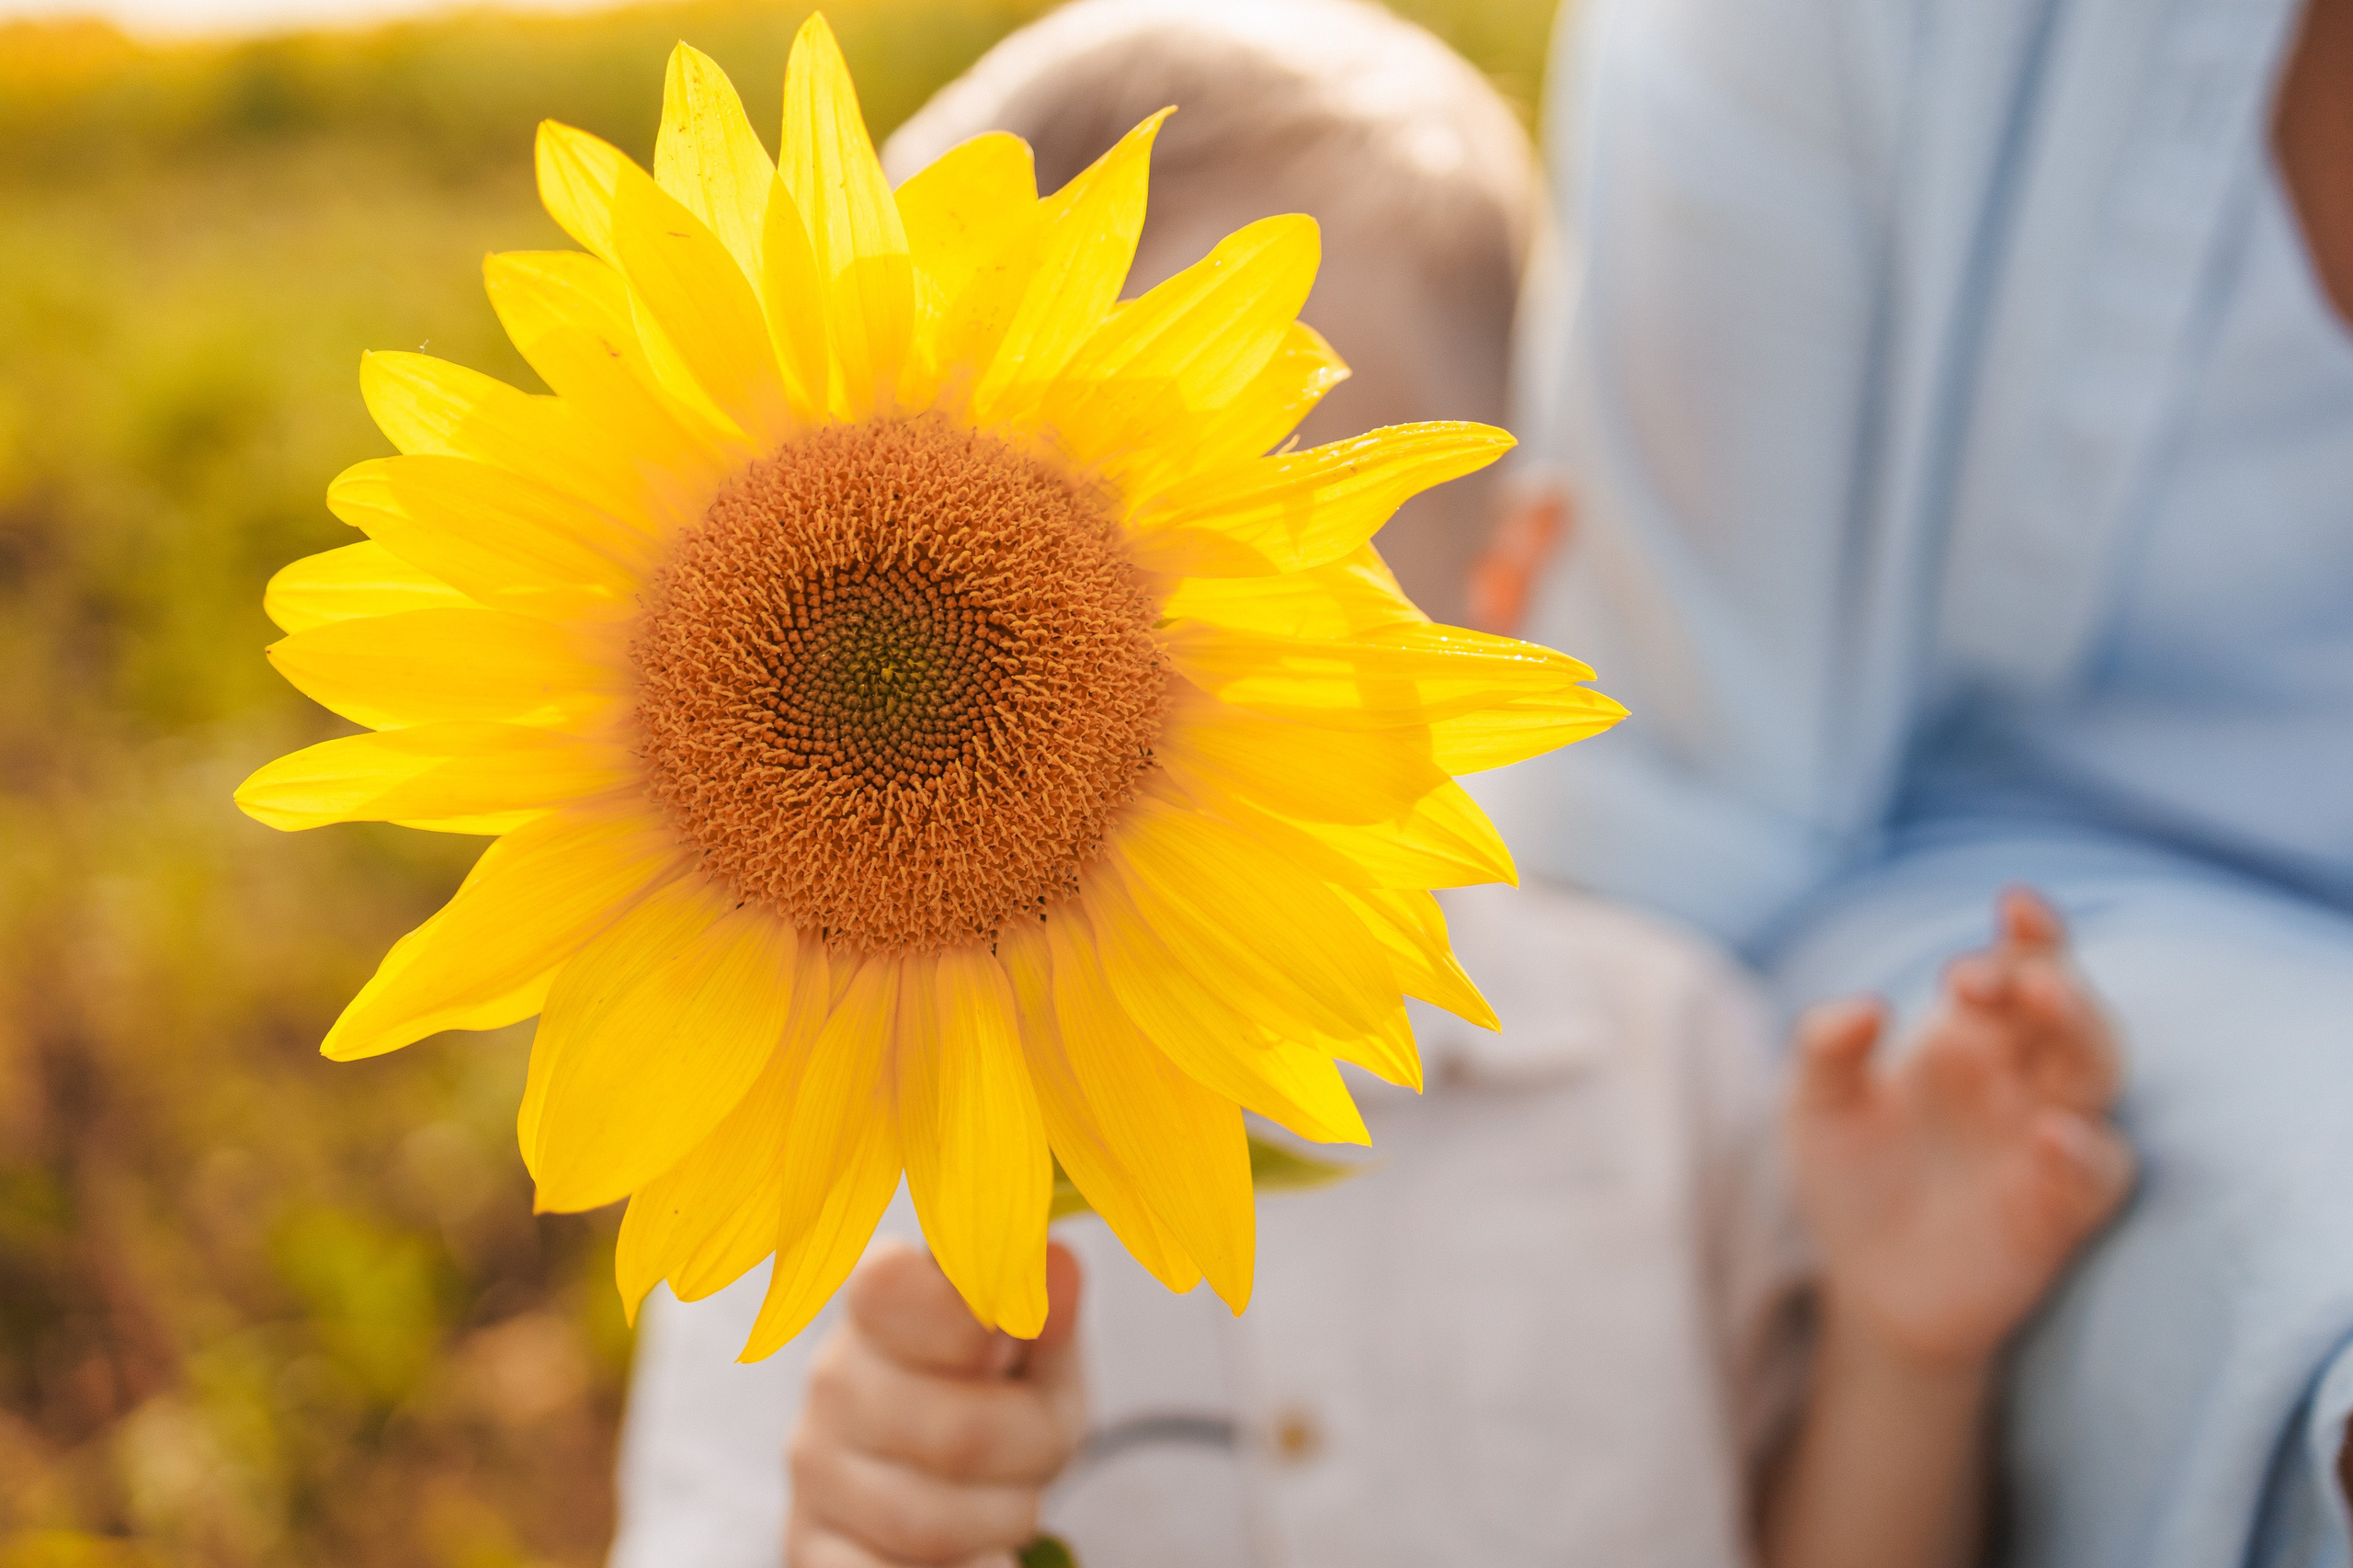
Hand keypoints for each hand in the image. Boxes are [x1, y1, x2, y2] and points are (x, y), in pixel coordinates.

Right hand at [786, 1239, 1083, 1567]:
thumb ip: (1046, 1310)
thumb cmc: (999, 1391)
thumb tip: (1058, 1267)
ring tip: (1007, 1499)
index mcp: (880, 1302)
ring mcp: (813, 1469)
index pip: (893, 1288)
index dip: (969, 1321)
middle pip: (957, 1434)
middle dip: (1030, 1453)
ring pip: (928, 1523)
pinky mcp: (808, 1546)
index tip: (1007, 1342)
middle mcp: (832, 1379)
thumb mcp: (1039, 1347)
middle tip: (1039, 1447)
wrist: (950, 1473)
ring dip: (1002, 1521)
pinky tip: (980, 1553)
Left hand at [1787, 888, 2134, 1368]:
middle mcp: (2021, 1078)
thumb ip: (1827, 1050)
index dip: (2032, 932)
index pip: (2022, 965)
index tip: (2015, 902)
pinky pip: (2098, 1172)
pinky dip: (2083, 1150)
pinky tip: (2049, 1133)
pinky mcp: (2061, 1209)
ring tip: (2042, 1000)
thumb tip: (1863, 1008)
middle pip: (2069, 1008)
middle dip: (2048, 976)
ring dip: (2081, 1031)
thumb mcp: (1817, 1106)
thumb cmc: (1851, 1177)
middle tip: (1998, 973)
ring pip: (2099, 1073)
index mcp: (1970, 1036)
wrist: (1867, 1286)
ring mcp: (2048, 1140)